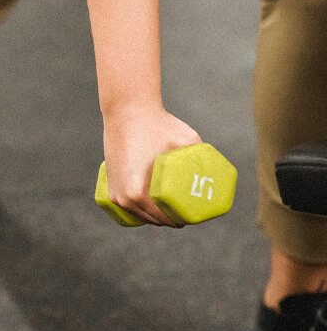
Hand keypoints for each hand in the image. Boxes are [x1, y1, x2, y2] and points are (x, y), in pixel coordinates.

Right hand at [101, 104, 200, 226]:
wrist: (126, 110)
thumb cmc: (158, 124)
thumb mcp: (188, 140)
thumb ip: (205, 156)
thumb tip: (221, 169)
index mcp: (139, 194)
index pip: (166, 219)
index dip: (183, 220)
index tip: (195, 214)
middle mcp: (123, 199)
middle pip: (153, 220)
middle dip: (171, 219)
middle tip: (187, 209)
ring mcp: (114, 193)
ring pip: (139, 214)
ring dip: (155, 215)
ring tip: (172, 206)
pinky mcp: (110, 184)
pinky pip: (128, 206)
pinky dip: (140, 208)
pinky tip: (151, 205)